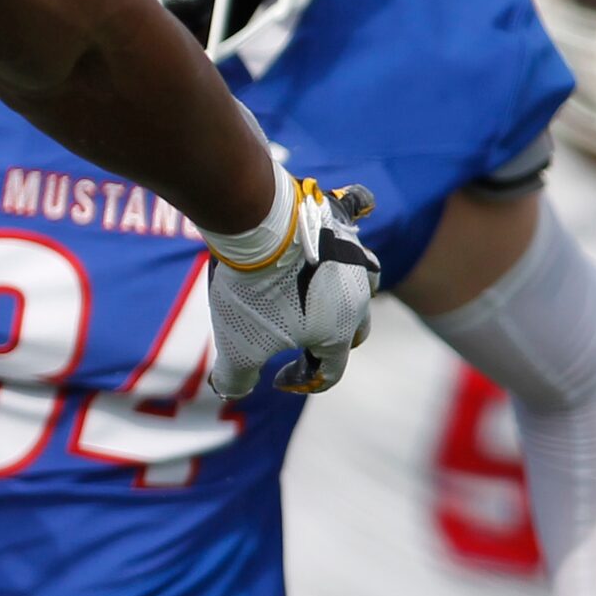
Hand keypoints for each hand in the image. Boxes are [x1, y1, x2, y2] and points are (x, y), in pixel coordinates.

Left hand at [207, 179, 378, 396]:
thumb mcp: (237, 347)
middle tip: (300, 340)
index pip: (330, 371)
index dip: (302, 381)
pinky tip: (357, 204)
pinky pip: (358, 211)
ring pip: (364, 279)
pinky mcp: (340, 221)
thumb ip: (237, 378)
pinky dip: (359, 210)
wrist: (260, 228)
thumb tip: (231, 391)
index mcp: (338, 333)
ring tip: (324, 289)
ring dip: (348, 291)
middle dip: (330, 342)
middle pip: (354, 330)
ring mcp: (353, 256)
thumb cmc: (252, 292)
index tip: (274, 378)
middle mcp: (358, 297)